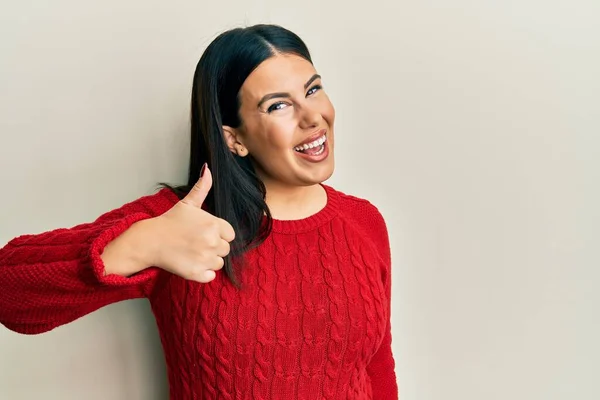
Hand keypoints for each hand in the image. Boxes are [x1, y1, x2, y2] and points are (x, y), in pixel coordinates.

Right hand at [147, 165, 234, 282]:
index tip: (203, 232)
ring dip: (208, 260)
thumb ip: (202, 188)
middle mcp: (212, 242)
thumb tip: (208, 169)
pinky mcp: (197, 273)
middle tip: (195, 242)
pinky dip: (203, 273)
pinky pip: (211, 276)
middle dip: (213, 246)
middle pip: (225, 249)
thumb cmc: (170, 221)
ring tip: (192, 252)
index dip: (218, 234)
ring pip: (219, 263)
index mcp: (214, 225)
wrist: (150, 240)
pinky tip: (191, 263)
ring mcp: (205, 259)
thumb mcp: (188, 203)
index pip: (230, 234)